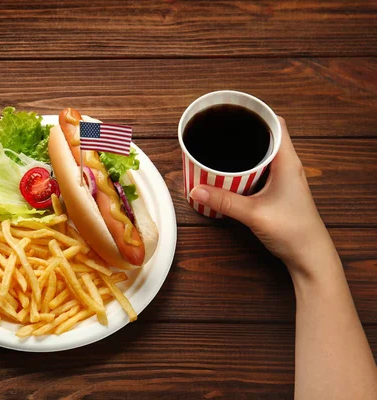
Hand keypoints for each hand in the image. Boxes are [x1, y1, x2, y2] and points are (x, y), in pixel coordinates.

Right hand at [189, 117, 335, 280]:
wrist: (309, 256)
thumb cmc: (292, 230)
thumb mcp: (253, 213)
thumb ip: (223, 201)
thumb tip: (195, 189)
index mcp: (287, 161)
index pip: (276, 124)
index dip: (256, 113)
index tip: (233, 110)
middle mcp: (288, 165)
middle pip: (266, 137)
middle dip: (243, 132)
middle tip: (219, 130)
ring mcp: (284, 178)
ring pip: (262, 154)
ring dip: (244, 151)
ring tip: (220, 148)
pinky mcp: (279, 191)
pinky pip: (260, 170)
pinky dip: (246, 167)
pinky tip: (230, 173)